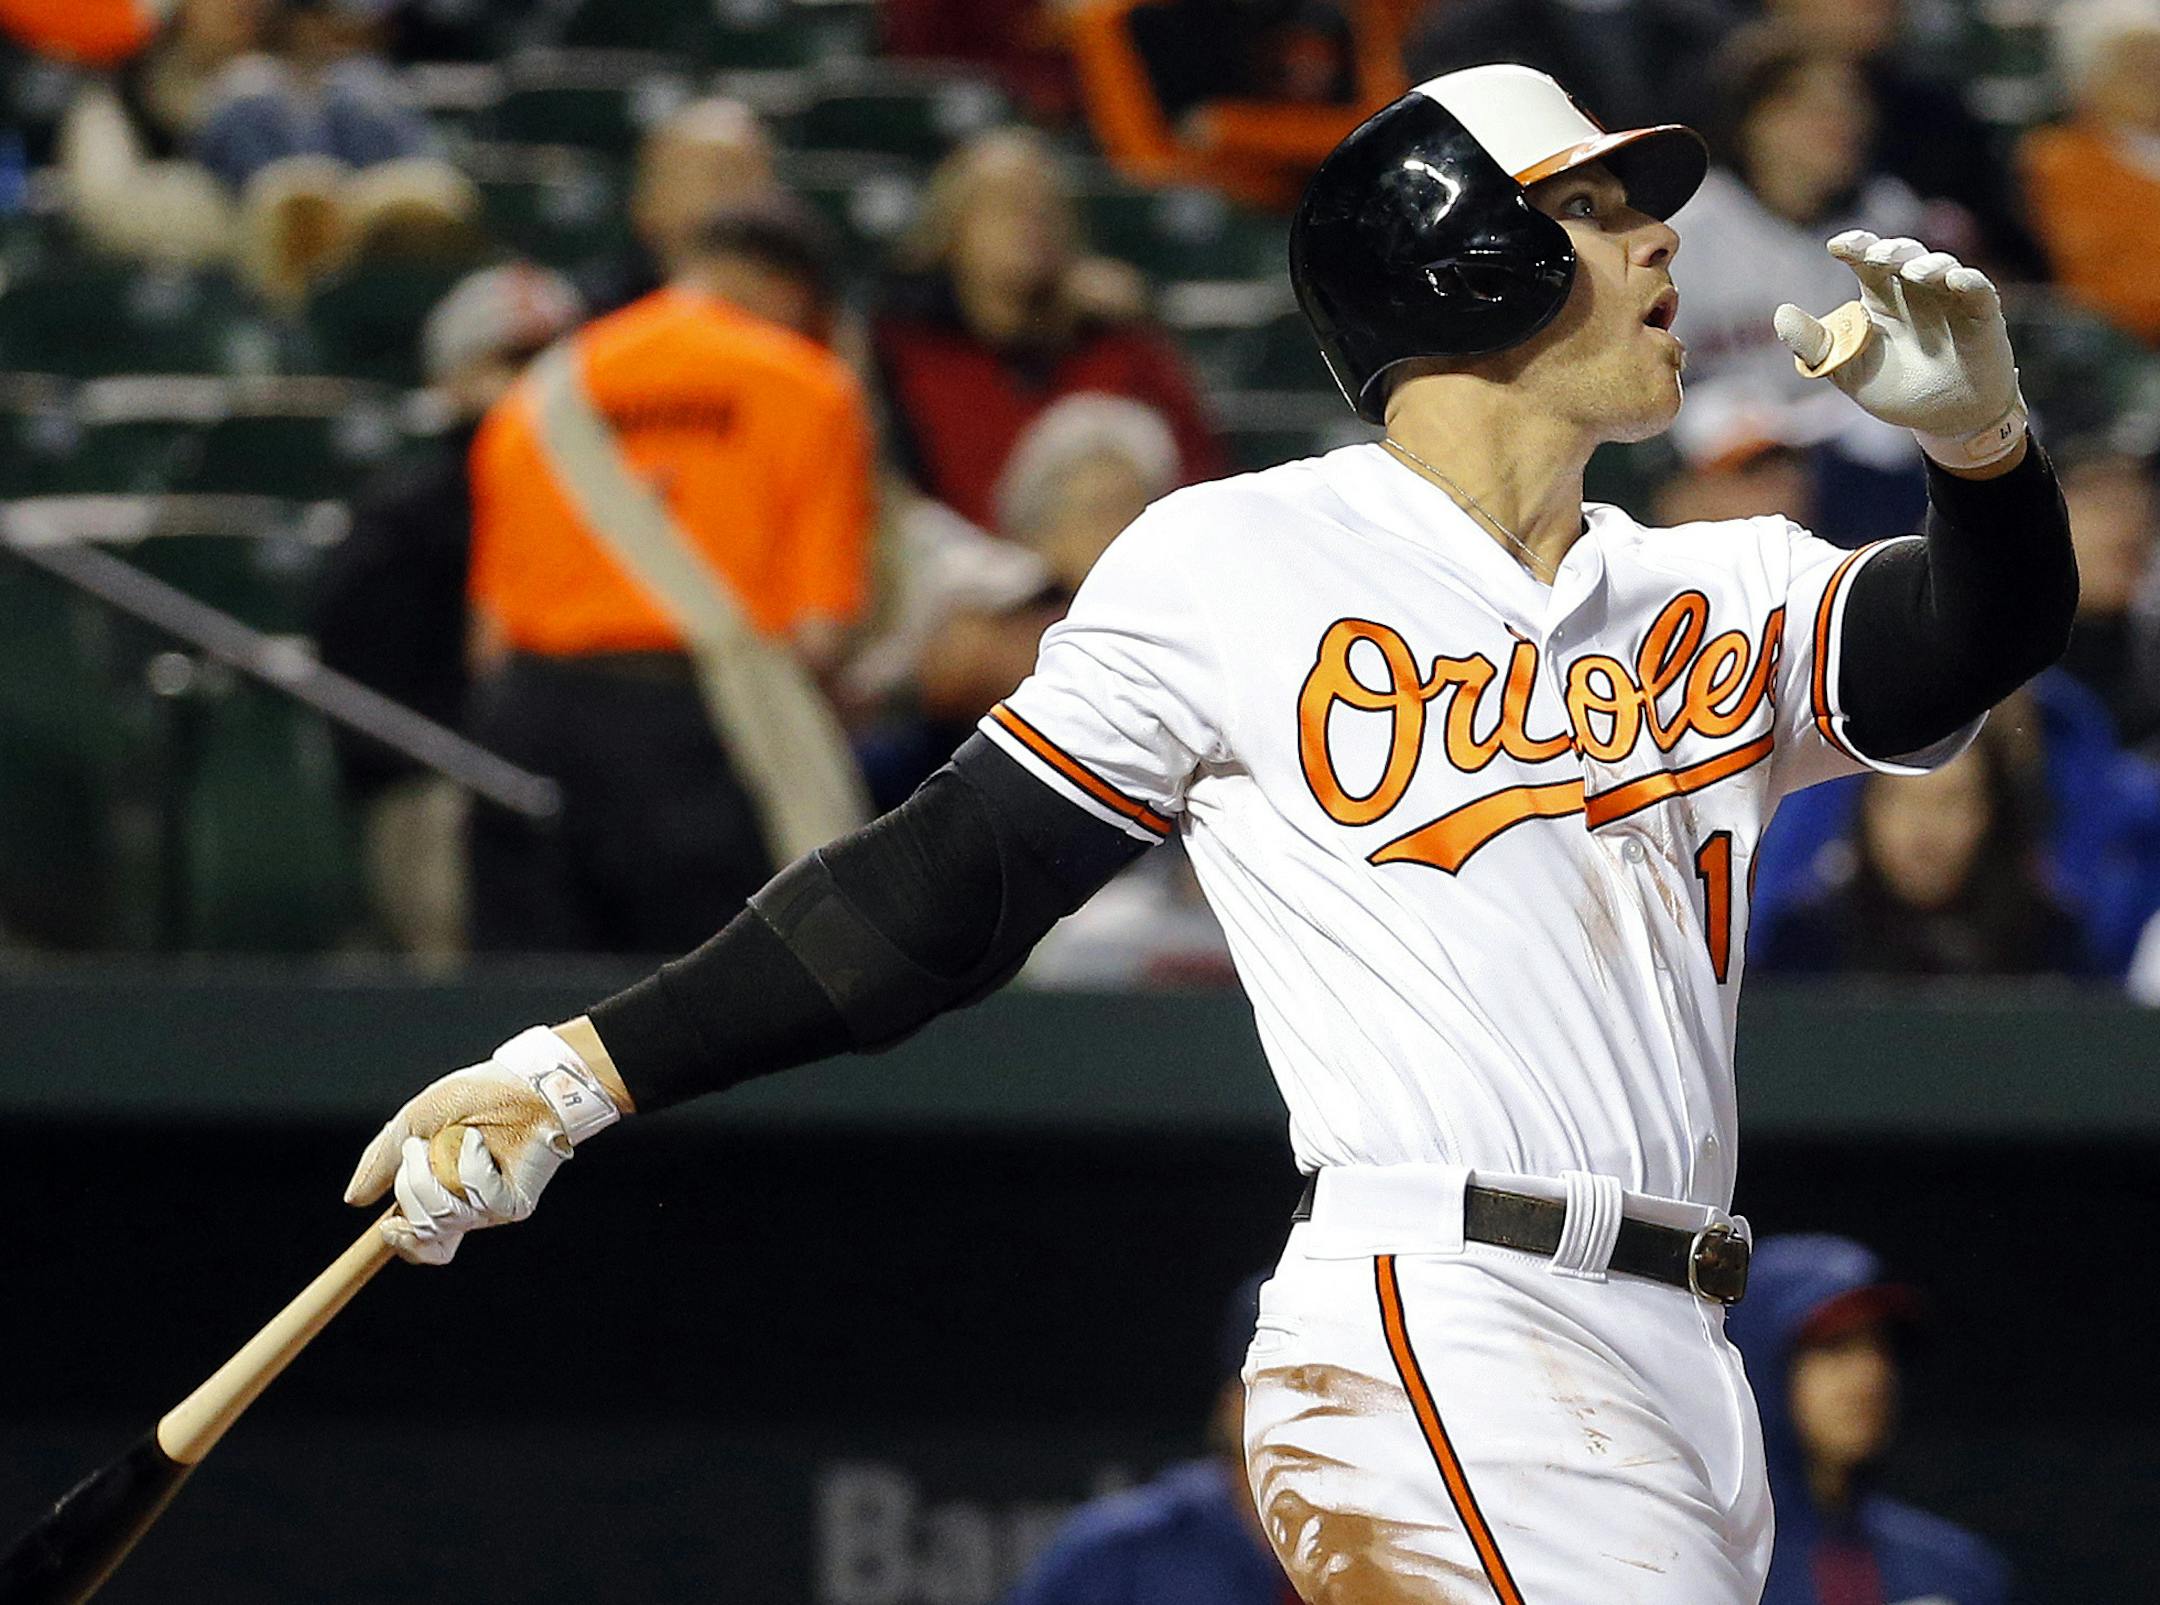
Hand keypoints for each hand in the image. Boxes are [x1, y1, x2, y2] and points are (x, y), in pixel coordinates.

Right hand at [345, 1027, 622, 1264]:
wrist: (517, 1081)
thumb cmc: (472, 1097)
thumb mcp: (412, 1124)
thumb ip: (383, 1161)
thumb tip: (354, 1199)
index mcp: (438, 1194)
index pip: (417, 1243)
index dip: (401, 1243)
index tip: (387, 1227)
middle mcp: (464, 1208)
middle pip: (421, 1229)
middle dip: (413, 1184)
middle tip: (424, 1147)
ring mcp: (489, 1208)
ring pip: (444, 1216)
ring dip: (438, 1171)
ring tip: (456, 1137)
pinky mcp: (514, 1204)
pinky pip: (478, 1200)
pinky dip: (471, 1165)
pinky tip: (480, 1143)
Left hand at [1774, 231, 2026, 470]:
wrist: (1942, 419)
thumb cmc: (1894, 388)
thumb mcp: (1846, 370)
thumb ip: (1814, 345)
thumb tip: (1780, 314)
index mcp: (1880, 298)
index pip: (1866, 262)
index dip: (1855, 247)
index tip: (1836, 246)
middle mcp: (1914, 290)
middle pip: (1903, 255)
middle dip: (1890, 250)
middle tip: (1876, 255)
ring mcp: (1950, 298)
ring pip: (1940, 265)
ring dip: (1927, 264)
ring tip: (1914, 272)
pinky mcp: (1982, 314)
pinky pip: (1978, 289)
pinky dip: (1968, 280)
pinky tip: (1955, 280)